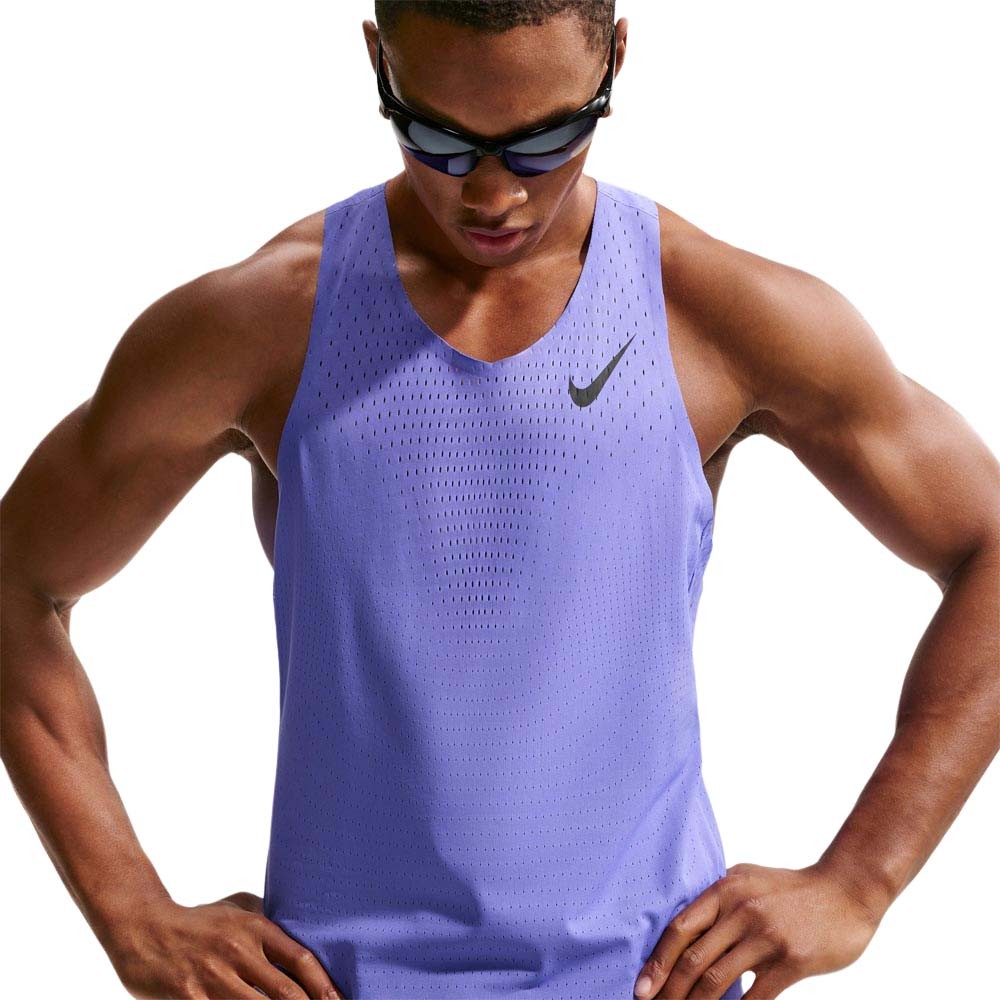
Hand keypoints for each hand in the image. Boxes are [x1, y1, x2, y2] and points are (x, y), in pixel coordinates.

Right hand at [105, 890, 344, 998]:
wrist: (143, 926)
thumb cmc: (197, 921)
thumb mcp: (236, 907)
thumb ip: (267, 922)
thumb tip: (301, 934)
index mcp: (254, 927)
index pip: (300, 957)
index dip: (323, 984)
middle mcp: (238, 951)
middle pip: (285, 991)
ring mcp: (213, 976)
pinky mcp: (189, 997)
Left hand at [633, 862, 881, 998]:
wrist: (847, 889)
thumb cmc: (792, 888)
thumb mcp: (747, 879)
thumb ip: (719, 900)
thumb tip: (688, 927)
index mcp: (725, 889)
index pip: (680, 928)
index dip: (657, 960)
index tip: (642, 986)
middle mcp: (740, 909)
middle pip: (693, 958)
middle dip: (668, 990)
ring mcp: (766, 935)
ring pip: (717, 979)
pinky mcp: (791, 959)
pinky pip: (756, 996)